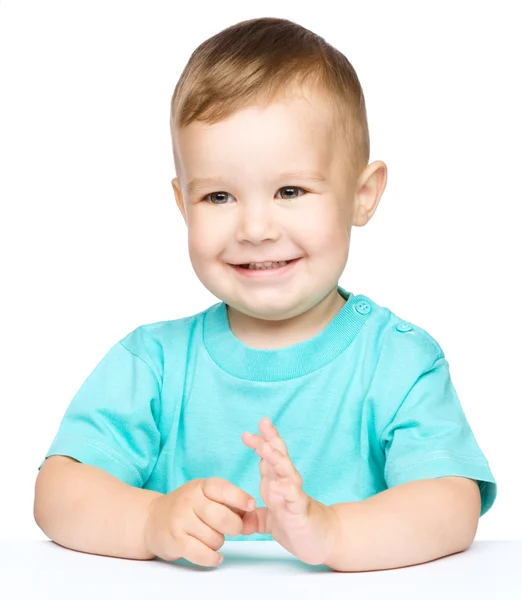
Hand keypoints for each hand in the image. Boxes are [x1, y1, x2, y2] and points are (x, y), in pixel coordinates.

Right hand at [144, 477, 255, 566]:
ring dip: (219, 543)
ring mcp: (180, 520)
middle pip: (222, 517)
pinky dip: (212, 557)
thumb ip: (230, 504)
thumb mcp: (207, 497)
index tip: (251, 506)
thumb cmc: (188, 508)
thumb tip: (252, 518)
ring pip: (214, 538)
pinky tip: (215, 556)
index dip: (240, 498)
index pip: (223, 489)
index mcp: (201, 486)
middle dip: (234, 527)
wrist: (152, 520)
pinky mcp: (175, 540)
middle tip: (232, 529)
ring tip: (210, 537)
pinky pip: (202, 553)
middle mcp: (189, 500)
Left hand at [241, 417, 338, 565]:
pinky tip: (275, 485)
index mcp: (276, 481)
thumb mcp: (268, 521)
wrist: (322, 541)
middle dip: (270, 438)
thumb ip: (253, 516)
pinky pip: (293, 497)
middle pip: (279, 455)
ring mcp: (294, 494)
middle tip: (263, 422)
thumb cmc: (296, 524)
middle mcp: (286, 482)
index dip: (259, 443)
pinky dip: (284, 489)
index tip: (246, 434)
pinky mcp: (300, 510)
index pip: (268, 457)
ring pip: (286, 471)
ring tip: (264, 448)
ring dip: (276, 458)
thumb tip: (235, 517)